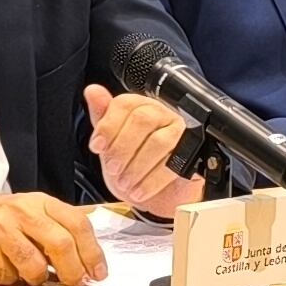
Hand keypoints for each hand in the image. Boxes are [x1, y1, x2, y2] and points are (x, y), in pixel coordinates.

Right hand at [0, 186, 105, 285]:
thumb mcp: (30, 211)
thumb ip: (57, 225)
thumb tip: (88, 247)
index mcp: (40, 202)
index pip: (77, 224)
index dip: (93, 251)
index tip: (99, 272)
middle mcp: (22, 212)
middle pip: (61, 244)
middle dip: (73, 271)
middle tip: (76, 284)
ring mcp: (0, 229)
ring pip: (35, 266)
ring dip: (38, 279)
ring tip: (32, 276)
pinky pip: (7, 276)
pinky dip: (10, 280)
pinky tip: (4, 269)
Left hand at [81, 83, 199, 216]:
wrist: (154, 194)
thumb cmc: (132, 164)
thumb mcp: (110, 143)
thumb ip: (102, 117)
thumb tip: (92, 91)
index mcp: (141, 106)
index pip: (125, 104)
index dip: (108, 126)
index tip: (97, 147)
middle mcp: (163, 114)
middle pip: (143, 119)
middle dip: (123, 148)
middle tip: (113, 168)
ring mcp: (181, 132)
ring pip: (160, 141)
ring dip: (137, 166)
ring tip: (125, 183)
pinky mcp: (193, 155)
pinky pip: (175, 163)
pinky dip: (152, 181)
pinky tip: (139, 190)